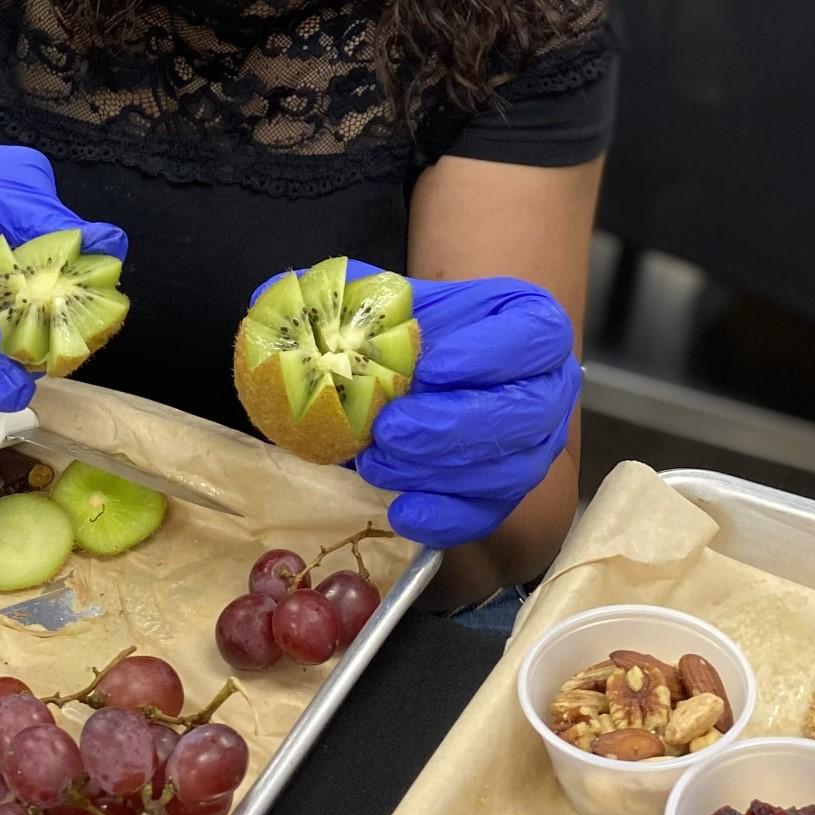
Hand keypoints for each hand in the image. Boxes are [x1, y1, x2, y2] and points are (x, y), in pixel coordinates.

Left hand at [252, 264, 578, 549]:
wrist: (436, 377)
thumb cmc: (416, 334)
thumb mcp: (385, 301)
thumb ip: (337, 295)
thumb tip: (268, 297)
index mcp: (530, 325)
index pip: (534, 338)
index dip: (488, 354)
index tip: (429, 365)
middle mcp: (547, 389)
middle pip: (523, 415)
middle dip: (452, 426)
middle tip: (389, 430)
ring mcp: (532, 448)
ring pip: (505, 471)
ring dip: (438, 474)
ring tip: (376, 464)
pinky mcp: (505, 495)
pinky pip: (487, 515)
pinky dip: (444, 518)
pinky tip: (401, 509)